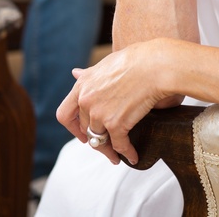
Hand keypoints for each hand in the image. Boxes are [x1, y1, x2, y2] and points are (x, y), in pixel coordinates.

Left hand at [56, 41, 171, 166]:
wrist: (154, 66)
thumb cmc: (135, 60)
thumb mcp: (105, 65)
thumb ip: (89, 74)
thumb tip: (75, 73)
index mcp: (82, 86)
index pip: (64, 114)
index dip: (72, 127)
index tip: (82, 134)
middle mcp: (86, 101)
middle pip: (85, 129)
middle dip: (96, 138)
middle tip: (107, 144)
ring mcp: (99, 114)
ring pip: (100, 141)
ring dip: (109, 151)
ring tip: (117, 156)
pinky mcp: (116, 124)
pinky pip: (119, 146)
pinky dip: (127, 154)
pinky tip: (133, 156)